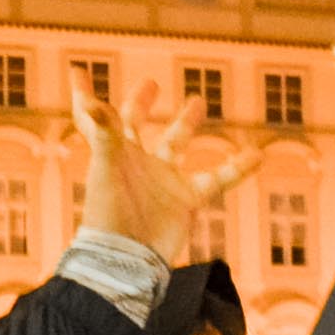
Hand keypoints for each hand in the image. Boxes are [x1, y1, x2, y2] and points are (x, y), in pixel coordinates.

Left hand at [75, 79, 259, 265]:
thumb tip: (90, 101)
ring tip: (197, 101)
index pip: (97, 119)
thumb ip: (102, 131)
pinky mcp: (186, 199)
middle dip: (140, 103)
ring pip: (177, 144)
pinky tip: (257, 155)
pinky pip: (218, 179)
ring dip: (187, 123)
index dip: (85, 97)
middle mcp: (136, 163)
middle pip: (136, 125)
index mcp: (113, 153)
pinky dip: (238, 169)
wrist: (129, 262)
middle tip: (151, 84)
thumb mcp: (106, 167)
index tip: (78, 72)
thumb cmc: (109, 216)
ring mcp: (162, 179)